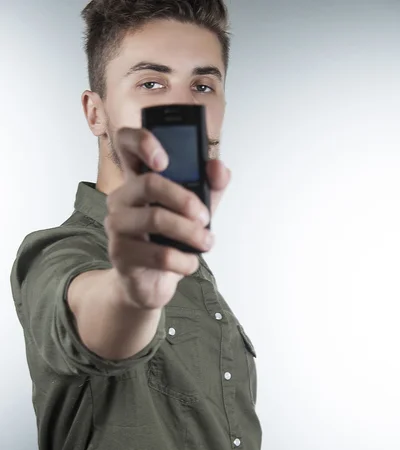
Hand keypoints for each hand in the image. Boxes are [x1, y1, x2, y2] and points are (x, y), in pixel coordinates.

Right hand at [104, 127, 230, 309]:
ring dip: (190, 233)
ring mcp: (116, 226)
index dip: (142, 141)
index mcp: (138, 179)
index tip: (165, 159)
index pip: (127, 143)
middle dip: (185, 199)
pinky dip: (184, 261)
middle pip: (149, 184)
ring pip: (156, 219)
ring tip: (207, 242)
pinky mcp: (120, 254)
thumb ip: (210, 187)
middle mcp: (121, 198)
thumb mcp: (195, 210)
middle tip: (205, 217)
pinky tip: (190, 263)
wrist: (150, 282)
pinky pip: (159, 254)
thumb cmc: (170, 241)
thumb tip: (219, 169)